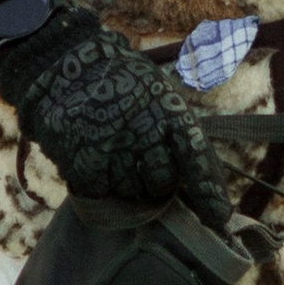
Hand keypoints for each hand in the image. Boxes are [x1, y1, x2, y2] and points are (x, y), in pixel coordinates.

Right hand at [0, 4, 232, 228]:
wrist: (64, 65)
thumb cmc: (119, 81)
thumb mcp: (156, 93)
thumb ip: (175, 131)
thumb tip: (195, 180)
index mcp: (169, 111)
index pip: (196, 157)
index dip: (209, 191)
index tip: (219, 219)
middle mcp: (144, 131)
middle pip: (162, 183)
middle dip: (159, 184)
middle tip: (144, 165)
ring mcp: (113, 148)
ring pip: (131, 191)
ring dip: (127, 182)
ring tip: (115, 154)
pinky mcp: (83, 161)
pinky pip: (100, 191)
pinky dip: (99, 181)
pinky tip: (94, 157)